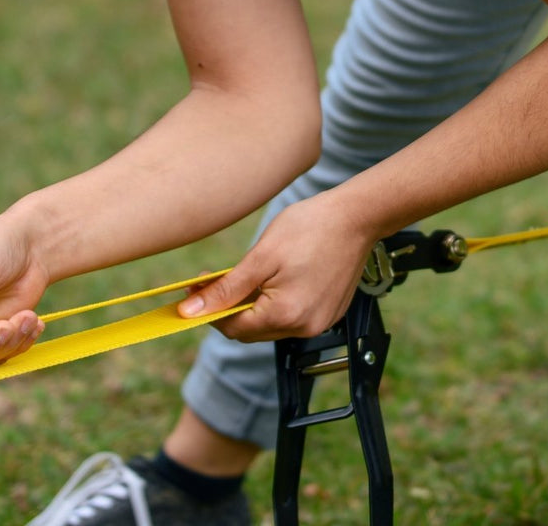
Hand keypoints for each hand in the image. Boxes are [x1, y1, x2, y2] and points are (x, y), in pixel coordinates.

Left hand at [177, 194, 376, 340]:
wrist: (356, 217)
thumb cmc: (309, 228)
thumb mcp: (261, 256)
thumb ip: (226, 289)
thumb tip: (191, 312)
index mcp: (286, 315)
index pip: (233, 328)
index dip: (209, 310)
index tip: (194, 290)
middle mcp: (305, 328)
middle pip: (252, 330)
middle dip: (229, 307)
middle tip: (214, 279)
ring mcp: (320, 322)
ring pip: (271, 324)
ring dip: (253, 306)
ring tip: (248, 274)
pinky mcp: (329, 313)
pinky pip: (292, 316)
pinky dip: (276, 303)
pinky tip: (274, 278)